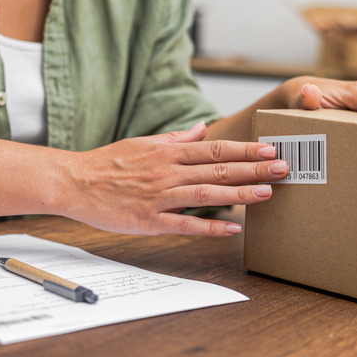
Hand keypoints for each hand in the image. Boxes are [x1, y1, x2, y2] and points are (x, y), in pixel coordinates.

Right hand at [60, 121, 287, 236]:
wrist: (74, 182)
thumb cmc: (108, 162)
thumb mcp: (143, 142)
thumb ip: (175, 138)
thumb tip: (202, 128)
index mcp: (167, 151)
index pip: (214, 148)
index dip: (244, 149)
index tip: (270, 149)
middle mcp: (167, 171)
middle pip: (218, 168)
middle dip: (253, 168)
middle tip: (283, 168)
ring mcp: (159, 196)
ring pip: (206, 193)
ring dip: (239, 193)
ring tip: (267, 194)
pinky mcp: (149, 220)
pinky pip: (184, 224)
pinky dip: (209, 226)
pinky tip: (232, 228)